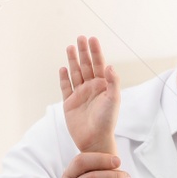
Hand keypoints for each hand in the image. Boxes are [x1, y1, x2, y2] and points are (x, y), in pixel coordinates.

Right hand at [59, 35, 120, 152]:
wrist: (95, 140)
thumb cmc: (107, 121)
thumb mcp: (113, 100)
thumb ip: (113, 82)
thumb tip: (109, 65)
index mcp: (103, 86)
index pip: (99, 64)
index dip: (95, 51)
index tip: (92, 39)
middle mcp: (91, 88)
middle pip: (86, 66)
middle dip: (83, 52)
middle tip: (80, 37)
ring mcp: (80, 94)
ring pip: (75, 73)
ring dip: (73, 60)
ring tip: (70, 47)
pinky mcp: (69, 103)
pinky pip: (66, 87)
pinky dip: (64, 78)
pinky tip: (63, 68)